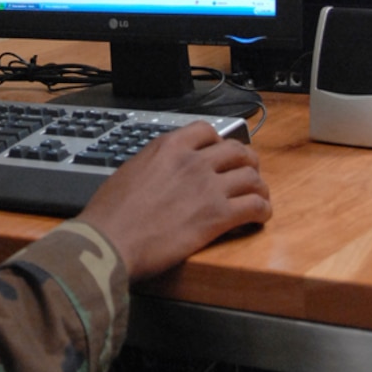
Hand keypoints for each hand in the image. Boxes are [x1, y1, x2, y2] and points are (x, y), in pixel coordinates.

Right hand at [83, 124, 270, 281]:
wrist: (110, 240)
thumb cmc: (110, 214)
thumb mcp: (129, 173)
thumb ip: (153, 165)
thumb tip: (160, 173)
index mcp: (168, 148)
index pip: (207, 131)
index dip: (218, 142)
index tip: (219, 153)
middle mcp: (193, 162)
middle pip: (237, 151)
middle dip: (247, 162)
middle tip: (247, 174)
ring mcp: (208, 187)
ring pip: (251, 177)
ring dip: (258, 187)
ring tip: (258, 197)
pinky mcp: (218, 216)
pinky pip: (255, 206)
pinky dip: (262, 211)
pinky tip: (258, 218)